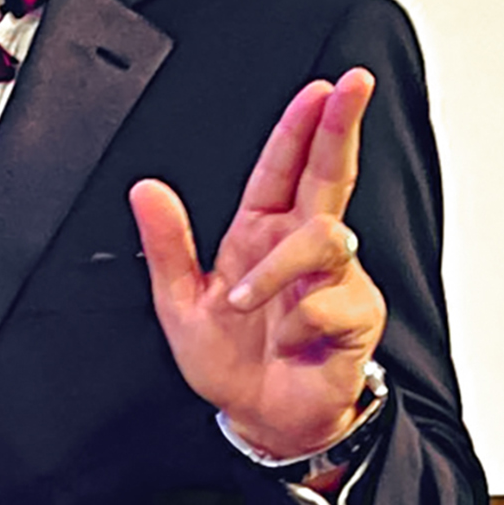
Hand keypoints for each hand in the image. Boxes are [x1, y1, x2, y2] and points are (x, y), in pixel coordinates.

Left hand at [129, 69, 385, 458]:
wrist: (263, 418)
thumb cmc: (230, 360)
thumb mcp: (179, 303)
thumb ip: (166, 246)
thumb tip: (146, 190)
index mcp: (261, 234)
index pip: (284, 168)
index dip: (301, 127)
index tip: (321, 88)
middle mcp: (303, 247)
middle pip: (331, 173)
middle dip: (341, 127)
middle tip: (352, 86)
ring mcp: (336, 279)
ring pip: (324, 239)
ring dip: (278, 268)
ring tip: (242, 303)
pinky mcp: (357, 316)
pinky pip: (330, 301)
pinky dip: (298, 320)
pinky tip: (289, 341)